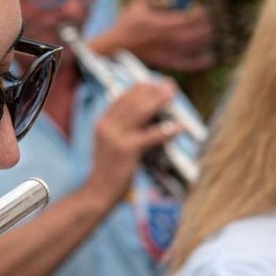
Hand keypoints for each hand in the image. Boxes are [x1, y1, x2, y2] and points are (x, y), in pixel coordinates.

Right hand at [84, 81, 179, 205]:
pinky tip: (178, 127)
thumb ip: (123, 128)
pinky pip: (150, 136)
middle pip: (133, 101)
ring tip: (173, 96)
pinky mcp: (127, 150)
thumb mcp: (111, 142)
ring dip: (159, 102)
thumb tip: (149, 115)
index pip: (123, 97)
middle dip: (153, 91)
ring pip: (141, 113)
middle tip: (169, 86)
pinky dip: (165, 131)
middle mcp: (107, 125)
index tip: (155, 83)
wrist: (98, 192)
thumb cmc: (109, 169)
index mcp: (102, 121)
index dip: (141, 88)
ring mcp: (116, 137)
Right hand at [95, 0, 214, 72]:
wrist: (115, 47)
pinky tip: (208, 55)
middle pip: (198, 34)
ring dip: (207, 40)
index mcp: (161, 23)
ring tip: (206, 33)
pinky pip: (189, 65)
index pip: (190, 19)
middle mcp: (167, 39)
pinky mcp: (167, 63)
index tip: (198, 7)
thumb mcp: (139, 3)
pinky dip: (202, 61)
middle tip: (206, 20)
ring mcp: (168, 53)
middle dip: (207, 26)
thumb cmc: (127, 24)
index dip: (200, 13)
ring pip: (196, 49)